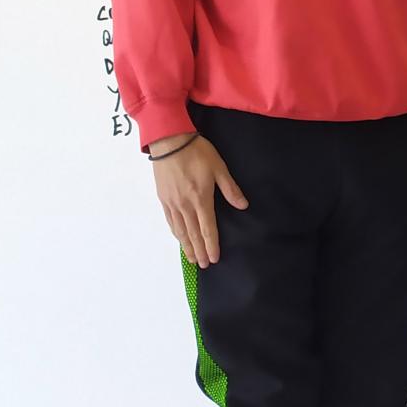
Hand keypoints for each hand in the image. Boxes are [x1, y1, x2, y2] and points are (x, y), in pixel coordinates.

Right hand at [151, 134, 247, 267]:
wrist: (169, 141)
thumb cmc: (197, 152)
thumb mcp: (219, 168)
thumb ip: (230, 189)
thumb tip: (243, 205)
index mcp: (201, 198)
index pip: (207, 228)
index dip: (212, 245)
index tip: (214, 258)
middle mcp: (185, 205)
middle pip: (193, 233)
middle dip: (200, 250)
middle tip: (204, 265)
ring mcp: (172, 202)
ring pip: (180, 230)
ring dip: (187, 246)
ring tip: (192, 259)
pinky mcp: (163, 198)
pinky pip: (170, 220)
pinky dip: (175, 233)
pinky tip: (179, 238)